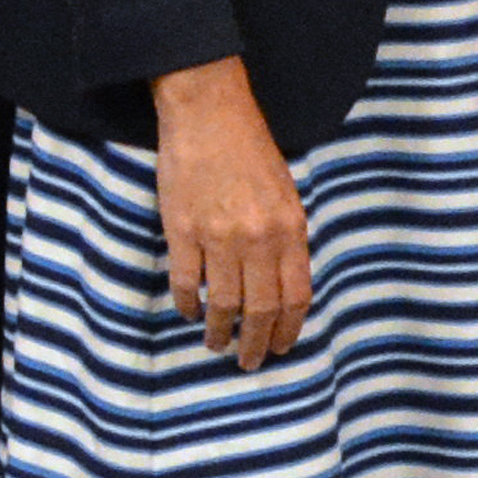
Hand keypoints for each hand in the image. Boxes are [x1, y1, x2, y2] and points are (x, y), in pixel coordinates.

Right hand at [147, 62, 309, 368]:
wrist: (210, 115)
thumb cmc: (252, 151)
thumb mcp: (287, 194)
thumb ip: (287, 239)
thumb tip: (283, 287)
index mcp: (290, 229)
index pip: (296, 295)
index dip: (288, 329)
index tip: (280, 347)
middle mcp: (258, 239)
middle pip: (261, 309)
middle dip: (256, 343)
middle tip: (249, 362)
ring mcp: (218, 237)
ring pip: (223, 304)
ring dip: (220, 332)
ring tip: (217, 345)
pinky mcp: (182, 231)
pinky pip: (186, 283)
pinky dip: (188, 304)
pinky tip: (190, 313)